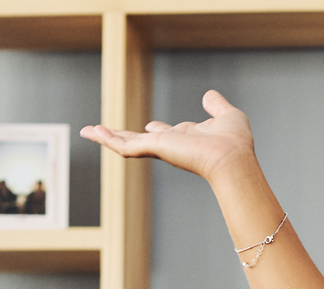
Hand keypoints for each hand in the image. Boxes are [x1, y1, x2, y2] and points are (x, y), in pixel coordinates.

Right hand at [81, 88, 255, 183]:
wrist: (232, 158)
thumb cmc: (235, 143)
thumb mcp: (227, 116)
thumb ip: (217, 106)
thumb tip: (208, 95)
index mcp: (188, 139)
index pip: (169, 135)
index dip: (160, 130)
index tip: (151, 126)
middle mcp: (172, 146)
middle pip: (142, 140)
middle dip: (124, 136)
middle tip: (105, 133)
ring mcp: (161, 149)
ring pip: (128, 144)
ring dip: (107, 137)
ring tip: (88, 131)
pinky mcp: (153, 149)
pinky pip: (124, 146)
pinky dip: (107, 139)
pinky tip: (93, 132)